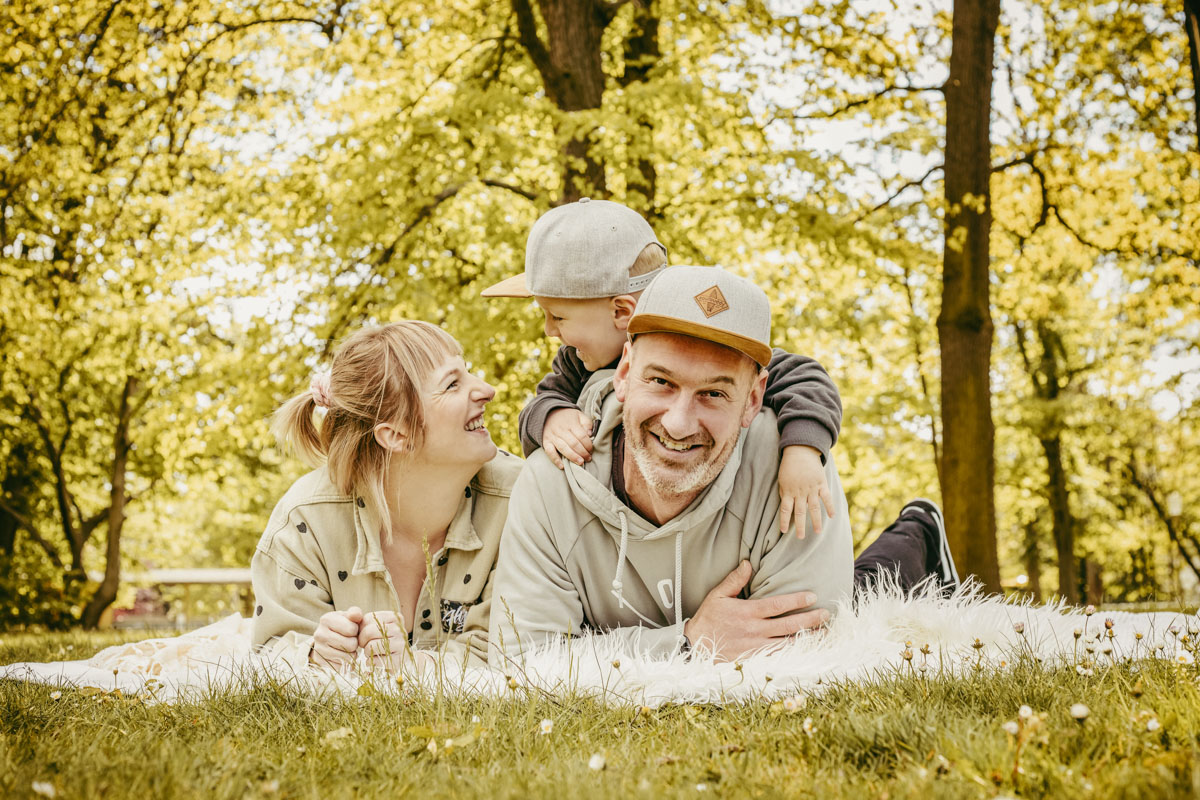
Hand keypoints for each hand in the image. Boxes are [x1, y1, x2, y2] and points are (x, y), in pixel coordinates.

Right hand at [311, 606, 363, 669]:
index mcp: (326, 619)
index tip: (351, 630)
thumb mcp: (348, 617)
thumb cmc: (343, 626)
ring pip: (347, 657)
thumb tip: (356, 615)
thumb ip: (355, 613)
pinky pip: (341, 667)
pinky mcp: (320, 662)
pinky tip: (341, 656)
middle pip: (351, 644)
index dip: (356, 631)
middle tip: (349, 640)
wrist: (327, 639)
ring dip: (351, 654)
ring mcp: (318, 649)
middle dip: (354, 643)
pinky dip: (345, 664)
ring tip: (346, 648)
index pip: (352, 629)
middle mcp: (319, 634)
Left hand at [357, 610, 408, 669]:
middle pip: (369, 632)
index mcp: (395, 617)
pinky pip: (374, 661)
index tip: (366, 634)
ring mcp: (401, 645)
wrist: (398, 658)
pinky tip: (377, 660)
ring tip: (373, 652)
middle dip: (362, 641)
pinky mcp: (398, 660)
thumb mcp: (374, 625)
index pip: (368, 619)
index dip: (361, 628)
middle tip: (365, 645)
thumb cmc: (380, 639)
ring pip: (371, 646)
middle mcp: (400, 629)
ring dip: (366, 652)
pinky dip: (370, 662)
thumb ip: (360, 617)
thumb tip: (352, 615)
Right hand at [542, 408, 593, 467]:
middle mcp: (561, 430)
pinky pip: (549, 452)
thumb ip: (587, 423)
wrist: (548, 413)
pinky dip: (555, 460)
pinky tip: (562, 466)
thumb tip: (590, 434)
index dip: (588, 445)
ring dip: (573, 457)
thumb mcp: (579, 415)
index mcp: (571, 423)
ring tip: (580, 462)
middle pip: (574, 444)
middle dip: (582, 453)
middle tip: (588, 458)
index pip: (582, 436)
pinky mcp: (546, 441)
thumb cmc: (567, 417)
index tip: (591, 450)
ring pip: (563, 448)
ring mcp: (553, 436)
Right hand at [683, 561, 828, 660]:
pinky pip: (780, 657)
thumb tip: (748, 563)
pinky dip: (795, 654)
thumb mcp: (717, 596)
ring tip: (824, 633)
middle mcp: (755, 630)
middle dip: (810, 619)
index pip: (778, 605)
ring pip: (788, 643)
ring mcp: (756, 647)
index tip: (813, 596)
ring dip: (808, 638)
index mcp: (747, 612)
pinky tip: (807, 651)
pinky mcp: (755, 660)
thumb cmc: (707, 620)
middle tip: (827, 614)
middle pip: (789, 625)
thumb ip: (734, 580)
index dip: (797, 600)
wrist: (694, 648)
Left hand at [778, 445, 834, 537]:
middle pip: (800, 512)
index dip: (784, 521)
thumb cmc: (789, 466)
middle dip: (800, 526)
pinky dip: (830, 507)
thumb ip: (784, 493)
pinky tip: (832, 516)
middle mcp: (800, 492)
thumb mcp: (782, 480)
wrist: (801, 451)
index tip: (784, 531)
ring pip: (814, 508)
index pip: (785, 509)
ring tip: (818, 532)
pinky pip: (826, 497)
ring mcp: (811, 488)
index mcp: (788, 491)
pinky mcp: (821, 484)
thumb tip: (786, 507)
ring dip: (816, 521)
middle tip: (801, 537)